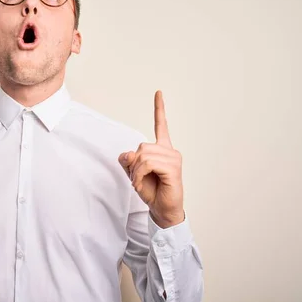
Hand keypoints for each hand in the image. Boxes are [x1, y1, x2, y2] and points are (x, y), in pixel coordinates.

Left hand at [118, 91, 184, 228]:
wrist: (162, 209)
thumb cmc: (151, 191)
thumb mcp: (134, 174)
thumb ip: (128, 161)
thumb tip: (127, 153)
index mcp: (162, 149)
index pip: (161, 125)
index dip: (159, 108)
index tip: (158, 92)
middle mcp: (170, 151)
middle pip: (141, 146)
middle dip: (133, 163)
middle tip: (136, 178)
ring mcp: (173, 159)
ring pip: (143, 155)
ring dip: (135, 171)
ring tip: (140, 182)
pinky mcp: (173, 168)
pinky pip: (148, 163)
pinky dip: (140, 174)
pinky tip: (142, 182)